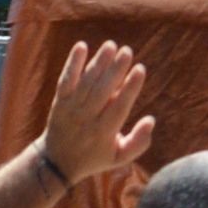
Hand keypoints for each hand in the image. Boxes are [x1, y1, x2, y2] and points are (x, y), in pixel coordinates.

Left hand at [30, 37, 153, 185]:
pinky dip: (73, 63)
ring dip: (98, 62)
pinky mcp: (60, 101)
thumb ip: (139, 142)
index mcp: (105, 132)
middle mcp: (87, 119)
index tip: (140, 69)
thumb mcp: (119, 158)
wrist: (56, 162)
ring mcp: (71, 109)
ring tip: (111, 45)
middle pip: (102, 91)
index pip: (120, 106)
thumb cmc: (94, 157)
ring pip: (86, 83)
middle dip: (115, 69)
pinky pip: (65, 81)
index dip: (130, 87)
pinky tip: (81, 46)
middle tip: (127, 51)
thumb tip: (151, 120)